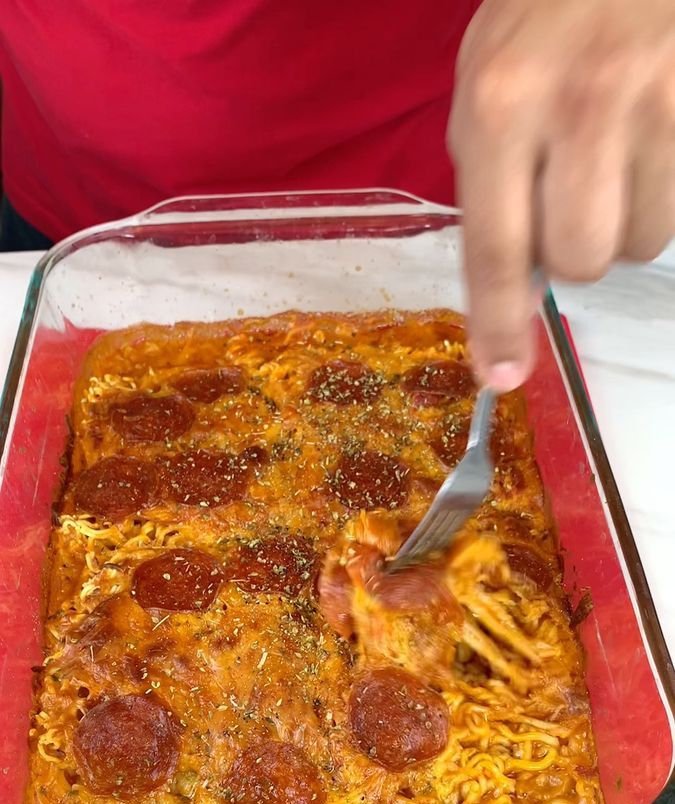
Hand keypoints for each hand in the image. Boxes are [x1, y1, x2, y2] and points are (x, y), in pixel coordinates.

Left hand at [450, 0, 674, 389]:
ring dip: (626, 222)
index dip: (499, 324)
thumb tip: (510, 289)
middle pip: (581, 261)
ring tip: (619, 153)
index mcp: (502, 103)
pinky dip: (664, 193)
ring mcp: (658, 106)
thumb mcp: (488, 80)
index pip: (497, 248)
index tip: (500, 376)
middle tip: (575, 199)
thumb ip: (490, 183)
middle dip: (575, 251)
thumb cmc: (546, 10)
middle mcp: (580, 108)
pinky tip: (651, 140)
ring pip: (642, 243)